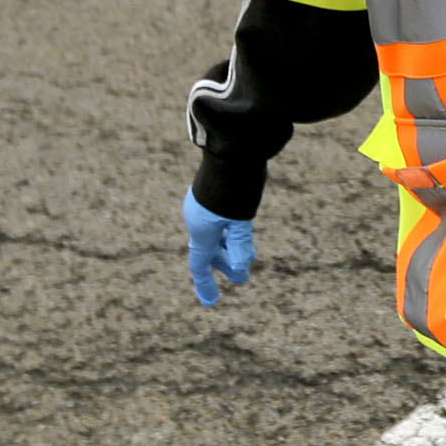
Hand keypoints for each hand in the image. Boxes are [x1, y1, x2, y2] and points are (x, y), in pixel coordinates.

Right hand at [182, 191, 255, 306]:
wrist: (232, 142)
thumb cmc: (236, 183)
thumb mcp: (241, 218)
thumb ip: (240, 243)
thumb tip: (240, 268)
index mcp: (200, 228)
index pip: (200, 263)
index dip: (205, 284)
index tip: (211, 302)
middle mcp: (199, 217)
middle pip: (209, 250)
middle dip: (225, 265)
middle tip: (241, 278)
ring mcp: (205, 204)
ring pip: (216, 234)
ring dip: (230, 248)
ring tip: (246, 258)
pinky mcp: (215, 193)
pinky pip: (220, 220)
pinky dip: (230, 232)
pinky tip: (240, 232)